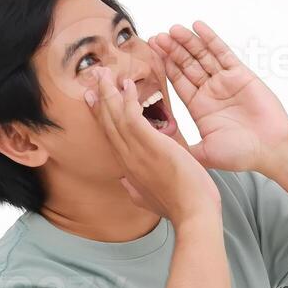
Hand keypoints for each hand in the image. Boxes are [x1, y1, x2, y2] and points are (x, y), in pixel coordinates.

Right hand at [87, 67, 219, 225]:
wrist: (193, 215)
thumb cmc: (178, 207)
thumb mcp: (149, 198)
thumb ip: (134, 189)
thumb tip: (125, 182)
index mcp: (129, 168)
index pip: (110, 136)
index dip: (101, 115)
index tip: (94, 98)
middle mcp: (128, 158)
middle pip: (108, 123)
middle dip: (100, 97)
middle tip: (95, 76)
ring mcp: (137, 152)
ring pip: (116, 117)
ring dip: (110, 92)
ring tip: (106, 72)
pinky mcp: (152, 146)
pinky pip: (133, 118)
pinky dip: (128, 100)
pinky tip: (127, 85)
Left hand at [153, 22, 287, 174]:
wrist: (272, 148)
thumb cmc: (242, 154)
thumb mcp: (204, 153)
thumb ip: (182, 148)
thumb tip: (158, 150)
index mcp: (199, 107)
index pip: (178, 81)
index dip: (165, 67)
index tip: (151, 54)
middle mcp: (210, 91)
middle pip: (187, 64)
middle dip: (172, 51)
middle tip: (157, 37)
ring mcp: (225, 81)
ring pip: (202, 55)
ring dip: (187, 42)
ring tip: (172, 30)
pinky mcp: (240, 74)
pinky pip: (222, 52)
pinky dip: (210, 39)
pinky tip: (198, 26)